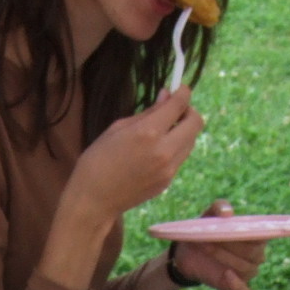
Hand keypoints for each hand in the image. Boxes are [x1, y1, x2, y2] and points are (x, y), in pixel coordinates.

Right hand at [70, 85, 204, 224]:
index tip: (182, 89)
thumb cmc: (98, 159)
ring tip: (163, 131)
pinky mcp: (167, 182)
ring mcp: (168, 169)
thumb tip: (167, 96)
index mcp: (148, 132)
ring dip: (183, 131)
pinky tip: (155, 151)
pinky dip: (174, 148)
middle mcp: (164, 151)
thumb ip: (147, 113)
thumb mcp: (118, 128)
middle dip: (189, 112)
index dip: (183, 93)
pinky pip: (180, 157)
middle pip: (196, 123)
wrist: (94, 199)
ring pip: (191, 141)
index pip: (179, 105)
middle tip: (175, 111)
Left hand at [169, 198, 268, 289]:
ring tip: (207, 247)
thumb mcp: (209, 215)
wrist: (188, 251)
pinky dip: (237, 286)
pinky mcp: (235, 288)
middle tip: (210, 239)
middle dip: (232, 246)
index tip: (234, 230)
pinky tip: (226, 275)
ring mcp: (247, 272)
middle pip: (254, 254)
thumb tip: (228, 213)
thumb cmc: (205, 230)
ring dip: (225, 258)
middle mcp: (256, 255)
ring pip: (247, 269)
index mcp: (255, 236)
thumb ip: (219, 207)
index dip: (251, 235)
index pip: (264, 237)